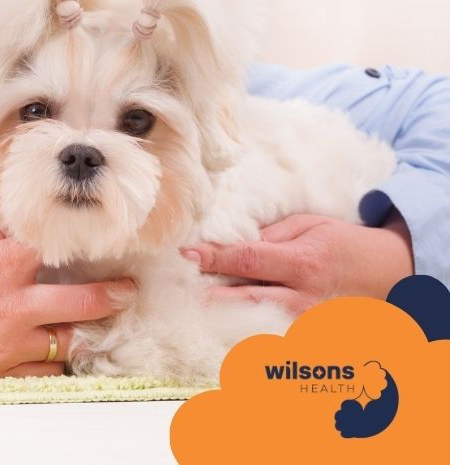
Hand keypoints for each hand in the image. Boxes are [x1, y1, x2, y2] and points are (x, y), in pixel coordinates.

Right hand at [0, 223, 135, 379]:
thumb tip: (15, 231)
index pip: (59, 250)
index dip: (83, 244)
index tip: (99, 244)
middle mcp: (12, 304)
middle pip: (83, 301)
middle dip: (112, 295)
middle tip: (126, 291)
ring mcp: (6, 344)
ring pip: (69, 342)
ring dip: (83, 332)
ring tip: (93, 325)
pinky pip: (42, 372)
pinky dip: (52, 362)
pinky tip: (54, 351)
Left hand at [181, 211, 413, 315]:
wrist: (387, 276)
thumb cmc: (342, 244)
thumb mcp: (308, 225)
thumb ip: (268, 236)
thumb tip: (228, 244)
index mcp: (302, 264)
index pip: (247, 260)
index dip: (213, 257)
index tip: (186, 254)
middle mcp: (302, 298)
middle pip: (242, 299)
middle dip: (207, 292)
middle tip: (178, 286)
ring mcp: (304, 324)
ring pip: (251, 323)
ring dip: (221, 314)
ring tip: (192, 304)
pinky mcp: (306, 339)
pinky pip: (266, 337)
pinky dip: (242, 330)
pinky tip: (220, 323)